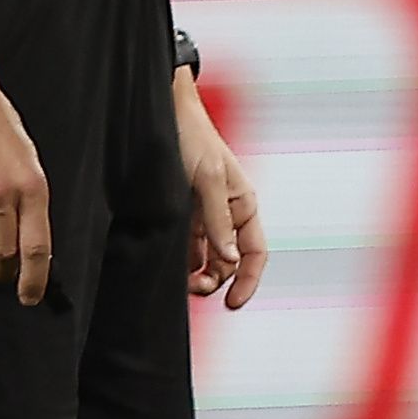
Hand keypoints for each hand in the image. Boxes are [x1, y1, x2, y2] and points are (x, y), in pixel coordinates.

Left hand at [174, 71, 266, 306]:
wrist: (162, 113)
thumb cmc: (192, 140)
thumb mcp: (207, 180)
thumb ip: (218, 221)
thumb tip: (229, 260)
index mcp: (244, 205)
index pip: (255, 253)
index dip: (247, 281)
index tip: (232, 305)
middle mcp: (227, 214)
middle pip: (229, 262)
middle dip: (214, 281)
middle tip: (192, 291)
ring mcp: (204, 215)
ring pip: (206, 258)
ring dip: (196, 273)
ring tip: (178, 282)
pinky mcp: (182, 213)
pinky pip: (186, 246)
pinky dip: (181, 259)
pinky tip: (167, 264)